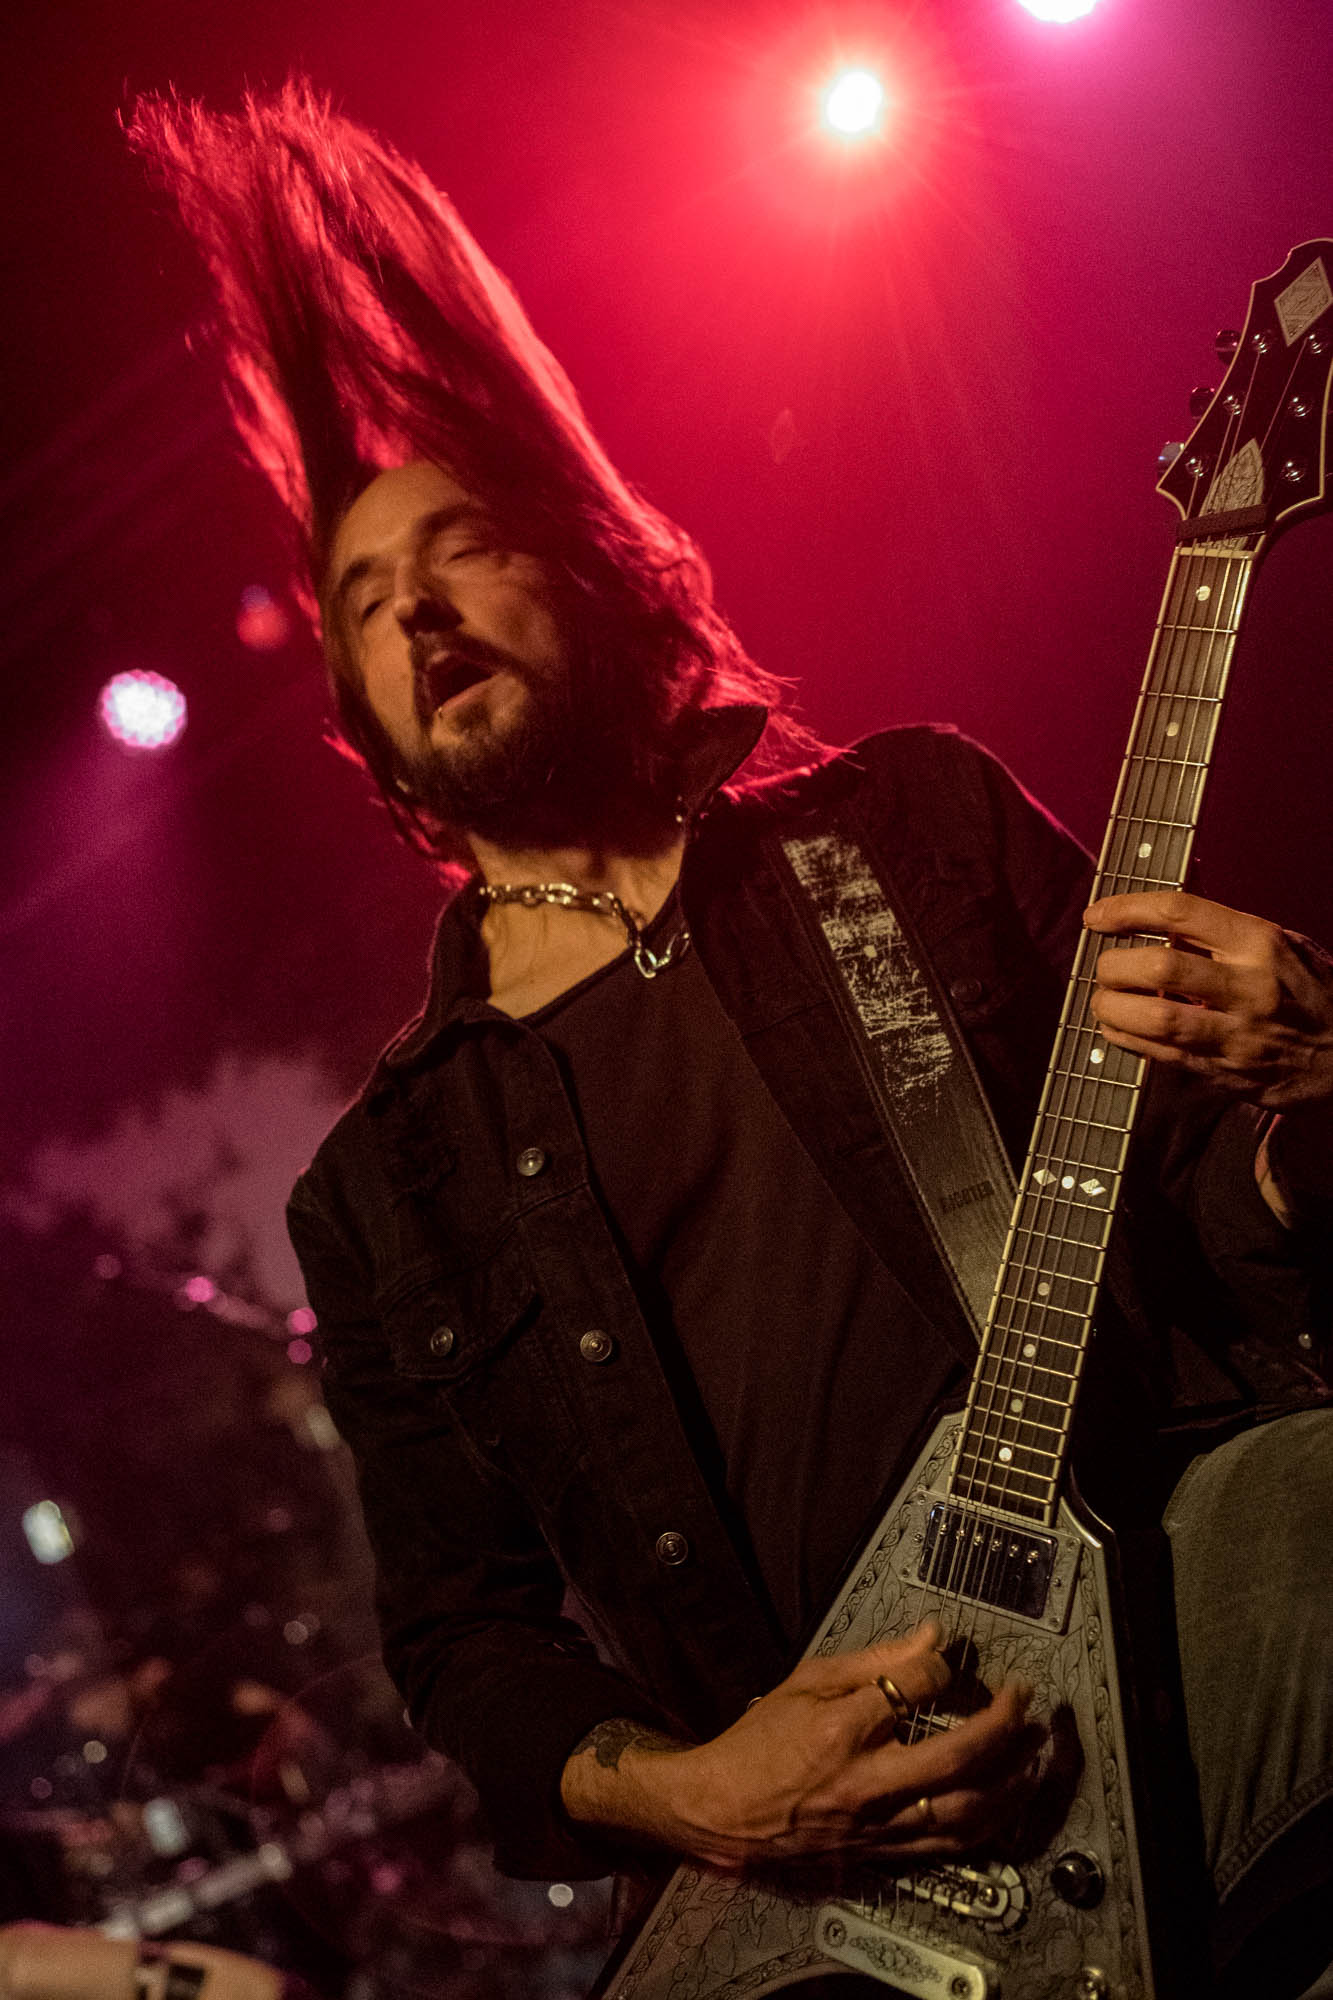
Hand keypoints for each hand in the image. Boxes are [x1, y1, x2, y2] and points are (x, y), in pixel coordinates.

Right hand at [561, 1621, 1044, 1869]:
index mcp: (842, 1728)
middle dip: (1004, 1725)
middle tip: (1027, 1700)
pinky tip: (1005, 1801)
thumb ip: (876, 1660)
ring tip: (1036, 1754)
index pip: (915, 1687)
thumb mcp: (808, 1680)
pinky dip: (987, 1823)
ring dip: (1011, 1782)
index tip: (954, 1657)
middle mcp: (866, 1781)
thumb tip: (932, 1637)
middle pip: (957, 1757)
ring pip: (964, 1812)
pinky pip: (948, 1846)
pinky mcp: (882, 1854)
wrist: (723, 1809)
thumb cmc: (761, 1741)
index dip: (944, 1666)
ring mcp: (878, 1824)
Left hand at [1084, 891, 1332, 1110]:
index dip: (1127, 910)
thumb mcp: (1282, 944)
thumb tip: (1168, 898)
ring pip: (1156, 1019)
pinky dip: (1127, 1039)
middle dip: (1114, 966)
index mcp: (1261, 942)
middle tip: (1105, 967)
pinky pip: (1162, 1055)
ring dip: (1112, 1008)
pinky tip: (1118, 1028)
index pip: (1181, 911)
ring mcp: (1239, 1034)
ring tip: (1104, 1000)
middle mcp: (1249, 986)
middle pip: (1160, 968)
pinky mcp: (1227, 1073)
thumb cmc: (1312, 992)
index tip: (1097, 916)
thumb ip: (1224, 927)